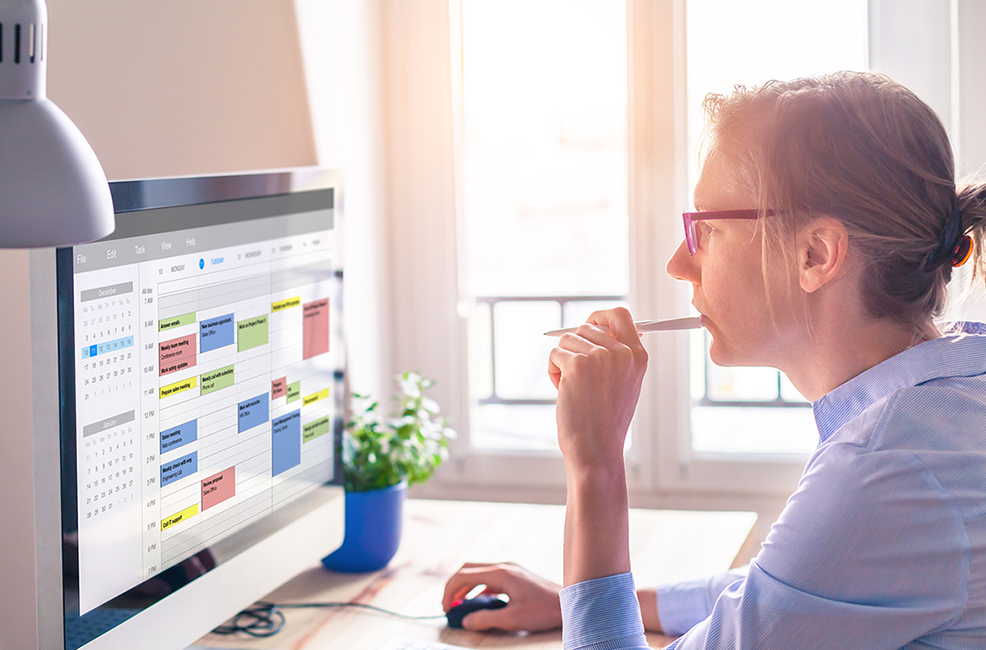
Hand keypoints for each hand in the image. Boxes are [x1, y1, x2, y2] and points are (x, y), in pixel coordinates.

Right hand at [442, 562, 561, 631]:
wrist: (569, 603)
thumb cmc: (544, 610)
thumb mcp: (512, 619)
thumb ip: (486, 619)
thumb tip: (466, 621)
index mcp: (500, 573)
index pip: (464, 575)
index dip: (450, 591)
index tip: (445, 608)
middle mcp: (504, 567)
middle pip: (468, 569)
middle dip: (454, 586)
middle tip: (448, 605)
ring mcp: (510, 570)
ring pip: (479, 573)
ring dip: (466, 588)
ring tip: (460, 606)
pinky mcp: (515, 576)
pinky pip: (490, 578)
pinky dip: (479, 589)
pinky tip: (480, 604)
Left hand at [547, 308, 647, 471]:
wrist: (596, 450)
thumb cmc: (606, 420)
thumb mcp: (625, 383)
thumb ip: (617, 354)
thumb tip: (599, 326)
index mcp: (638, 356)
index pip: (620, 315)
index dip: (600, 317)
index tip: (588, 325)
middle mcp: (622, 352)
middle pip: (586, 327)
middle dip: (575, 348)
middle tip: (578, 376)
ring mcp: (600, 357)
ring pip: (567, 340)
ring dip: (563, 362)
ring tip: (574, 388)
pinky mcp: (577, 364)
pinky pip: (555, 354)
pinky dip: (553, 372)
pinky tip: (563, 392)